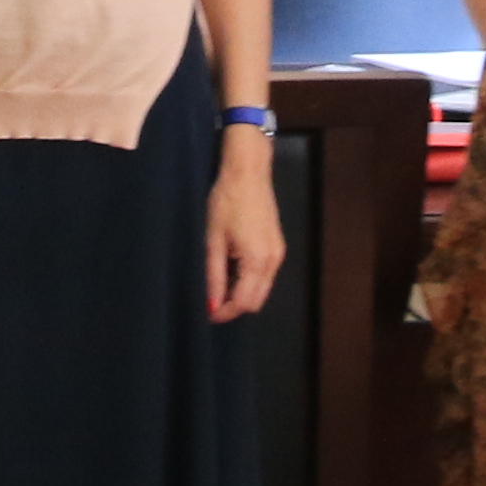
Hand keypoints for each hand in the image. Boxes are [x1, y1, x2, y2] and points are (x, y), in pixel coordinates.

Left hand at [206, 135, 285, 318]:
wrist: (248, 172)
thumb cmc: (226, 201)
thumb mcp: (213, 240)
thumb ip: (214, 276)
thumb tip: (212, 305)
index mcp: (257, 260)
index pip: (244, 302)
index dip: (225, 312)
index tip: (207, 314)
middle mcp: (273, 261)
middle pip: (257, 301)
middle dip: (234, 306)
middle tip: (210, 300)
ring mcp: (278, 253)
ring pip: (262, 289)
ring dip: (242, 293)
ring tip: (218, 282)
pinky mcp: (277, 245)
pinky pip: (265, 275)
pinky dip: (249, 280)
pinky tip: (231, 268)